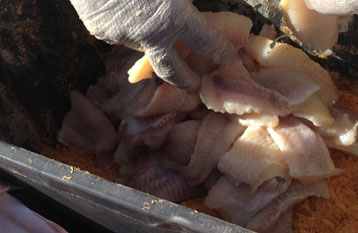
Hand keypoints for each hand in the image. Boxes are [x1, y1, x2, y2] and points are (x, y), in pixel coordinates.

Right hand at [70, 0, 236, 88]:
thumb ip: (188, 1)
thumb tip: (204, 5)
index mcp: (175, 18)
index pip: (207, 44)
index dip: (221, 53)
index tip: (227, 57)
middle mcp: (150, 36)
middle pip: (173, 73)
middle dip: (186, 81)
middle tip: (194, 82)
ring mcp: (123, 37)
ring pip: (144, 47)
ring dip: (151, 40)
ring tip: (148, 17)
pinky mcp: (100, 32)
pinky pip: (119, 34)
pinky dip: (126, 27)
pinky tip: (122, 8)